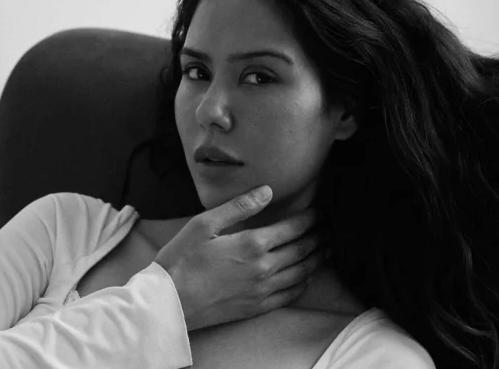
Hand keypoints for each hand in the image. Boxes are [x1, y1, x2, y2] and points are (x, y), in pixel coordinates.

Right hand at [154, 185, 323, 331]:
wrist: (169, 302)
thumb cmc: (181, 259)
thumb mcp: (204, 224)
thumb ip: (239, 207)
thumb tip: (267, 191)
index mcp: (252, 244)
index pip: (293, 228)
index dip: (310, 219)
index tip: (319, 213)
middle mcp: (264, 268)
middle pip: (302, 250)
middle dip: (319, 238)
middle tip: (329, 230)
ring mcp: (262, 290)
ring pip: (301, 273)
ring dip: (317, 260)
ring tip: (326, 250)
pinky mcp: (256, 307)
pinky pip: (289, 296)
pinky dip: (303, 284)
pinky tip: (306, 278)